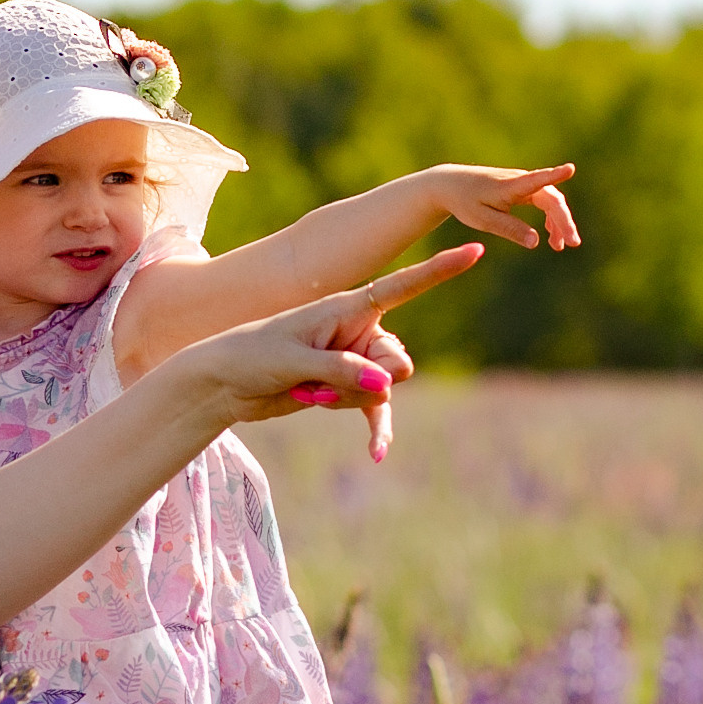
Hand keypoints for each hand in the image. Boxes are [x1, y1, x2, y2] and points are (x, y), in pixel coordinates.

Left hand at [197, 244, 484, 461]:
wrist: (225, 384)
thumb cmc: (252, 355)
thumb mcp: (293, 360)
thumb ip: (341, 370)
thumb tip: (386, 385)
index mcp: (346, 306)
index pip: (403, 286)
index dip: (440, 270)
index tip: (477, 249)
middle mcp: (357, 330)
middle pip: (396, 359)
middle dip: (369, 379)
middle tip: (320, 380)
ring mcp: (354, 361)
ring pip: (382, 388)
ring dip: (347, 400)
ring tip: (304, 393)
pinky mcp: (346, 389)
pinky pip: (375, 410)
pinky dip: (376, 430)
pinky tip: (377, 454)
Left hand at [432, 162, 579, 251]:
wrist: (451, 184)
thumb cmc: (465, 201)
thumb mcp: (484, 220)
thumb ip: (510, 229)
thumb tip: (536, 241)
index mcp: (510, 186)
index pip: (536, 179)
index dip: (554, 175)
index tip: (570, 169)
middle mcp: (520, 180)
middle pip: (551, 198)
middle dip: (564, 221)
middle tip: (572, 244)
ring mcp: (523, 183)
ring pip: (550, 200)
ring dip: (559, 222)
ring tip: (560, 246)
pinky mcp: (521, 187)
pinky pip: (543, 201)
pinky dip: (550, 217)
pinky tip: (550, 235)